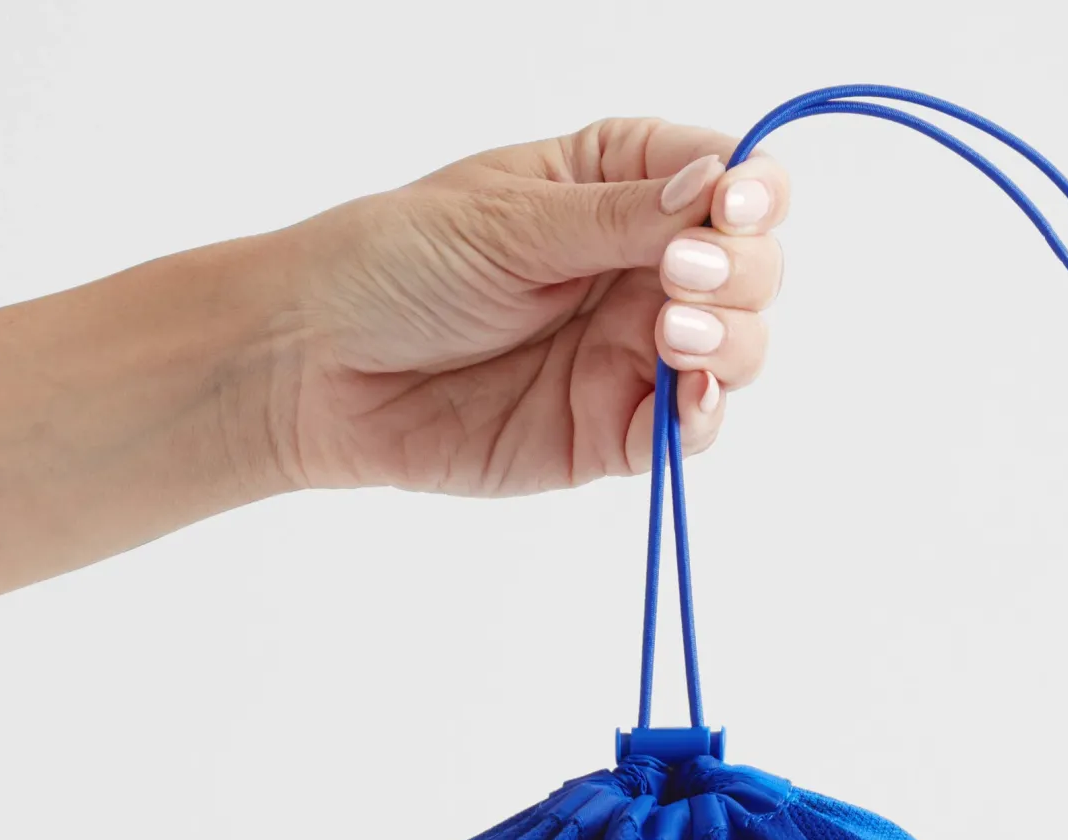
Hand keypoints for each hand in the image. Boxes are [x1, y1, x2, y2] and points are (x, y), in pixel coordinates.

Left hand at [271, 119, 789, 494]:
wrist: (316, 365)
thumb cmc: (392, 265)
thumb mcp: (508, 220)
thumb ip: (617, 216)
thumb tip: (715, 185)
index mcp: (618, 186)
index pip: (726, 178)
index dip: (750, 190)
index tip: (731, 204)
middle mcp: (637, 270)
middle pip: (749, 269)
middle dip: (739, 271)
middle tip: (682, 277)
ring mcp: (628, 355)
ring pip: (733, 352)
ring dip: (730, 343)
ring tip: (673, 335)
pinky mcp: (607, 432)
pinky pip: (681, 433)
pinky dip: (700, 418)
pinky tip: (687, 397)